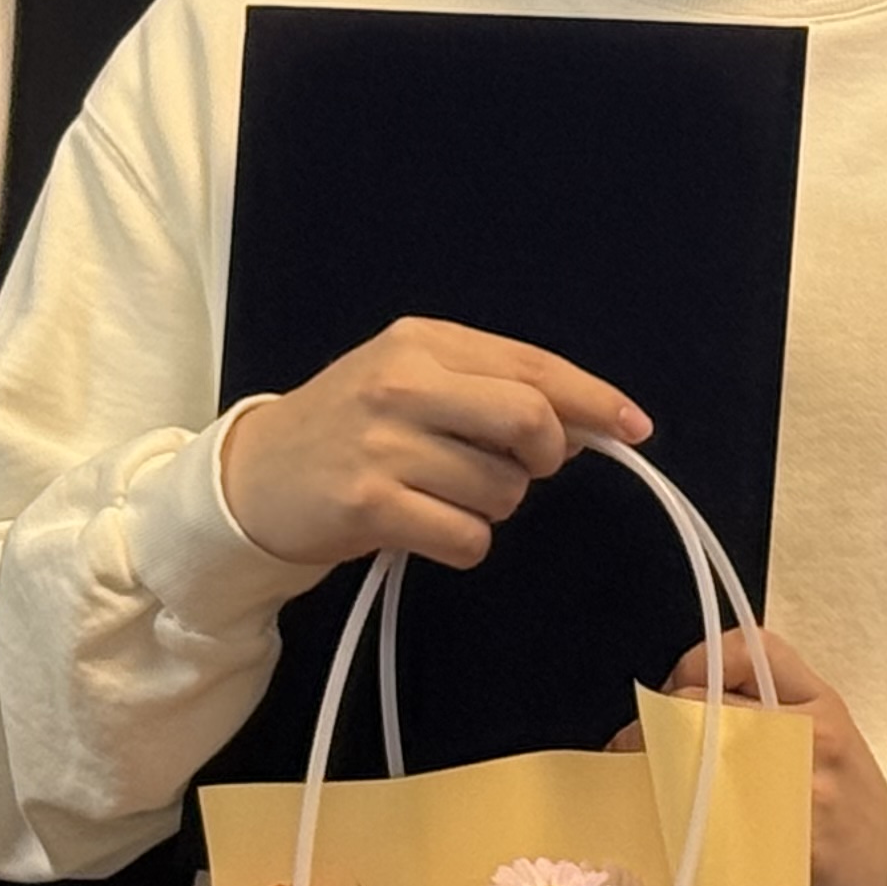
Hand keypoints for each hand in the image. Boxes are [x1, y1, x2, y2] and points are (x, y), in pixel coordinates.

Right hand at [217, 317, 643, 569]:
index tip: (634, 426)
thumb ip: (492, 391)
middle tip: (526, 469)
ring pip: (501, 490)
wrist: (252, 479)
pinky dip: (464, 544)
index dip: (593, 398)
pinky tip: (426, 529)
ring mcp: (382, 443)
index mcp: (423, 341)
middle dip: (546, 455)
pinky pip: (467, 538)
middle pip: (529, 420)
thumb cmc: (350, 429)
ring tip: (442, 495)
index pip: (532, 365)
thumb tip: (583, 428)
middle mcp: (403, 382)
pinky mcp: (367, 505)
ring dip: (493, 507)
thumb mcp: (414, 383)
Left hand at [637, 627, 886, 885]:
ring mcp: (789, 791)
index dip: (698, 664)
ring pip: (689, 760)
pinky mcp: (773, 845)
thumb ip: (775, 712)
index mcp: (821, 705)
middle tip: (641, 754)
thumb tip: (687, 704)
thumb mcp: (833, 741)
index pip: (749, 650)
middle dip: (656, 728)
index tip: (678, 694)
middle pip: (700, 705)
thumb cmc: (856, 816)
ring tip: (643, 795)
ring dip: (652, 775)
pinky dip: (670, 824)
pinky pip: (699, 822)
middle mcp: (807, 737)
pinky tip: (664, 837)